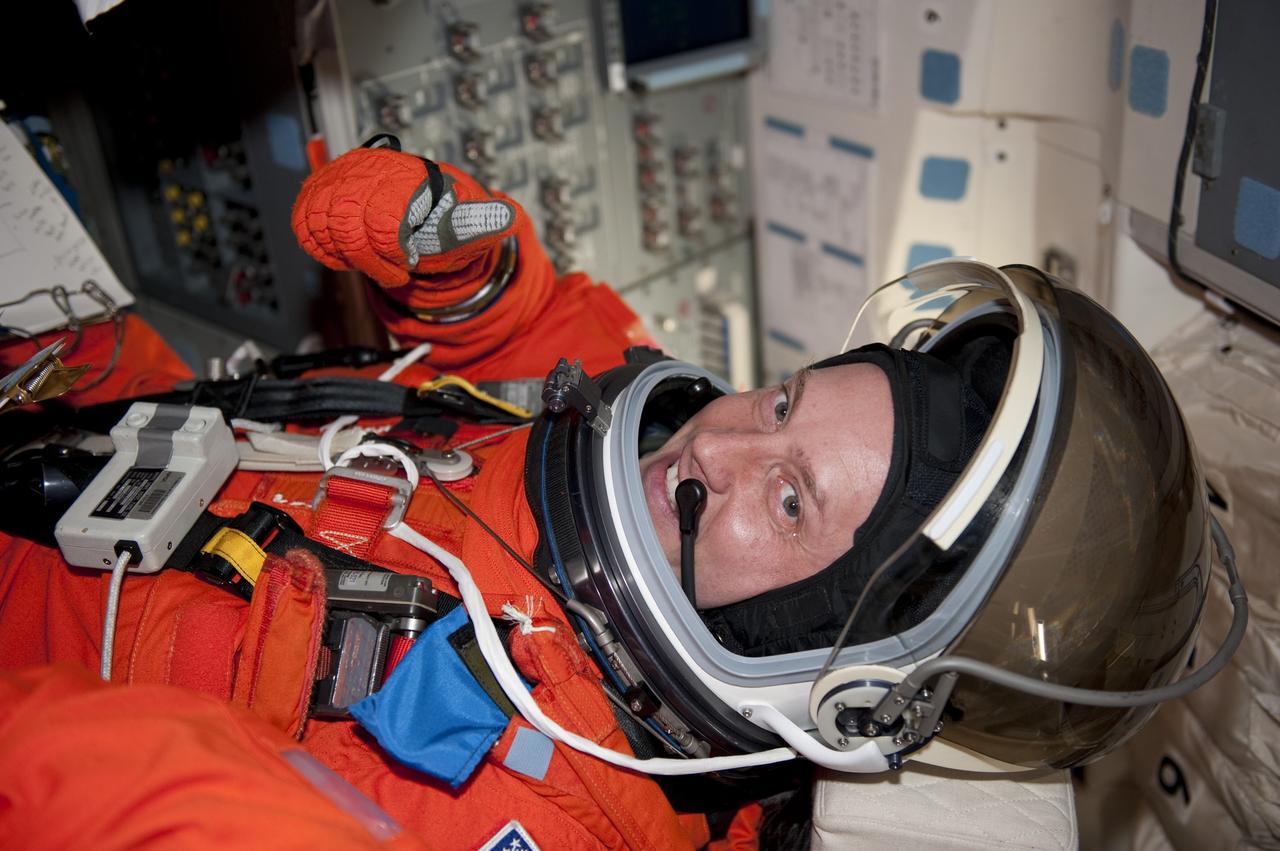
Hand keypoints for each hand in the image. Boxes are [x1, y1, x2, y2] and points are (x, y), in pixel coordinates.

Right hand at [292, 147, 516, 286]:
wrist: (415, 207)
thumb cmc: (441, 218)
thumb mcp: (467, 224)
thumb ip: (484, 221)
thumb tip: (511, 216)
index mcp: (404, 174)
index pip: (381, 225)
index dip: (391, 256)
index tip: (406, 264)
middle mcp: (367, 169)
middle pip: (347, 229)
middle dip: (369, 259)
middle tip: (393, 267)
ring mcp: (338, 178)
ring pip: (322, 228)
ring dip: (348, 254)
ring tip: (375, 258)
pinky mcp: (317, 191)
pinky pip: (305, 226)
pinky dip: (324, 247)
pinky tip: (350, 251)